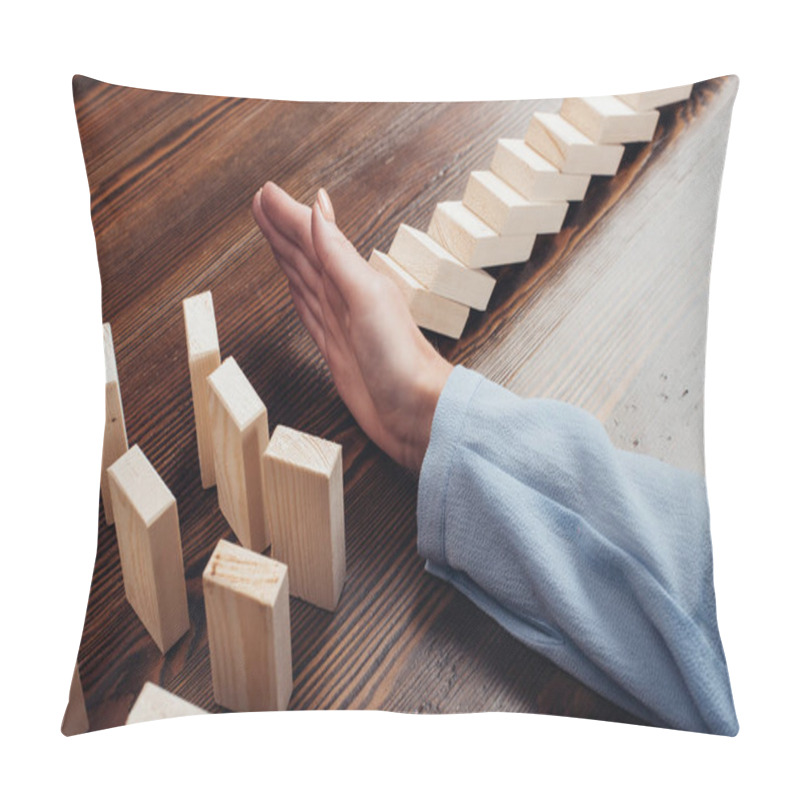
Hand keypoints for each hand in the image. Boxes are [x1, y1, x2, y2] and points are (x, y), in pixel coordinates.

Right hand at [252, 182, 452, 471]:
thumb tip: (318, 209)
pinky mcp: (334, 350)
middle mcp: (344, 298)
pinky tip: (293, 287)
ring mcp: (339, 324)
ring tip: (270, 233)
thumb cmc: (401, 358)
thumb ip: (339, 256)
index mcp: (353, 280)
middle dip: (282, 228)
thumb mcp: (367, 298)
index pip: (312, 238)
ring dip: (286, 256)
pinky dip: (297, 295)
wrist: (417, 411)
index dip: (289, 216)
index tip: (266, 193)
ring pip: (303, 280)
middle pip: (304, 255)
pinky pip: (308, 313)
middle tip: (260, 203)